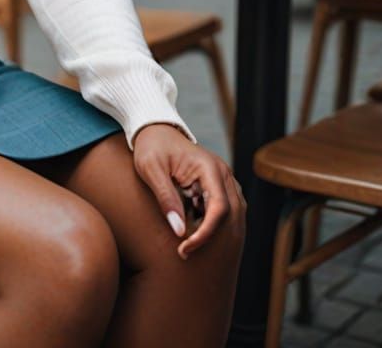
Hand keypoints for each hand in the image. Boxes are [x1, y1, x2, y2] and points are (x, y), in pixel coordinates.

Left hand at [131, 124, 245, 259]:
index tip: (185, 247)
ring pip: (230, 215)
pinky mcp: (216, 186)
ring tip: (187, 243)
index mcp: (209, 168)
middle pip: (230, 215)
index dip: (206, 233)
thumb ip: (165, 198)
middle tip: (184, 252)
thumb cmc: (150, 147)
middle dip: (209, 237)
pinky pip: (221, 210)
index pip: (220, 208)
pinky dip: (209, 223)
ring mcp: (222, 179)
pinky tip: (190, 230)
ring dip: (212, 232)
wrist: (154, 130)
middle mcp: (223, 173)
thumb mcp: (150, 169)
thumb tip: (179, 231)